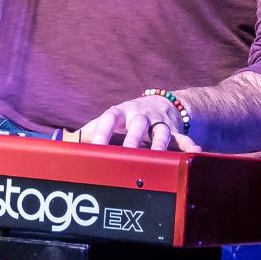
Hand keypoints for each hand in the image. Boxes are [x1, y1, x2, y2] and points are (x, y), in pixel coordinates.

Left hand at [77, 95, 201, 151]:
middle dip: (133, 139)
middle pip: (137, 125)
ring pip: (161, 133)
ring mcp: (159, 123)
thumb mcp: (111, 118)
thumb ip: (90, 130)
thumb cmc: (127, 116)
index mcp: (121, 112)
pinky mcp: (175, 131)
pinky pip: (183, 139)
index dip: (101, 131)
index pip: (109, 118)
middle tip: (127, 154)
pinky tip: (194, 153)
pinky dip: (189, 145)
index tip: (94, 146)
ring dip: (159, 144)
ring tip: (157, 156)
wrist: (160, 103)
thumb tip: (65, 141)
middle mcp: (140, 116)